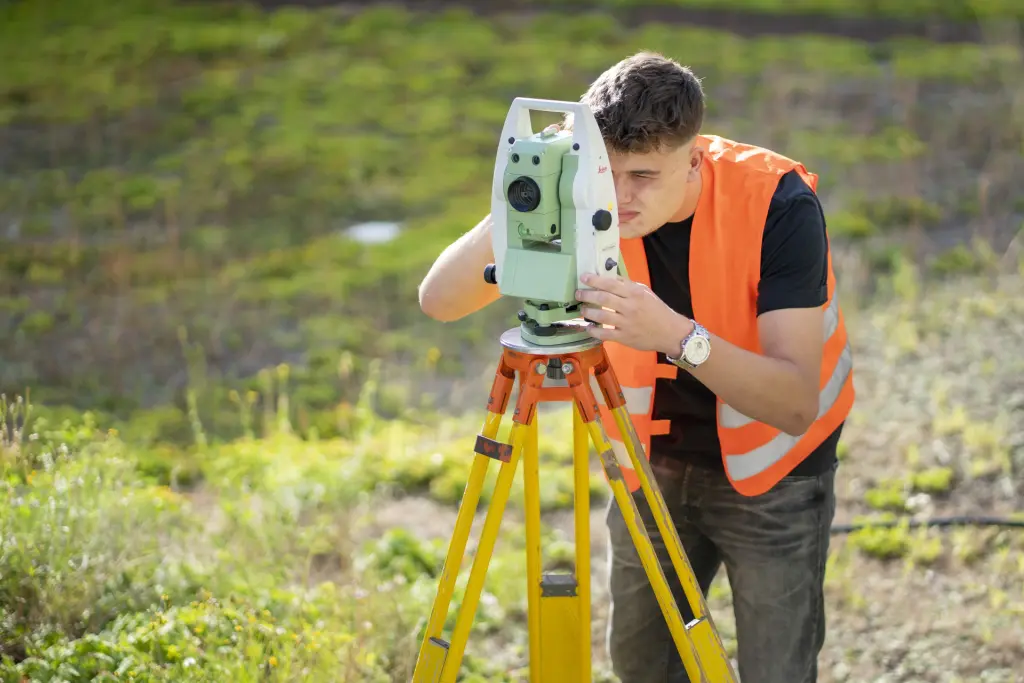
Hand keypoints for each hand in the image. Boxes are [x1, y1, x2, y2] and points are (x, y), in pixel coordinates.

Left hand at [575, 273, 692, 353]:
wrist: (670, 332)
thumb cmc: (657, 310)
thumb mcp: (645, 292)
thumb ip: (627, 285)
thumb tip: (608, 277)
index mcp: (635, 293)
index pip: (611, 283)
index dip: (595, 280)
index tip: (583, 277)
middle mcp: (629, 307)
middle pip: (603, 298)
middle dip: (587, 295)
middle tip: (578, 294)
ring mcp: (626, 323)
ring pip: (602, 315)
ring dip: (588, 312)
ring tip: (583, 309)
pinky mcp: (625, 338)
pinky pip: (605, 334)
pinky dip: (594, 331)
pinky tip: (588, 327)